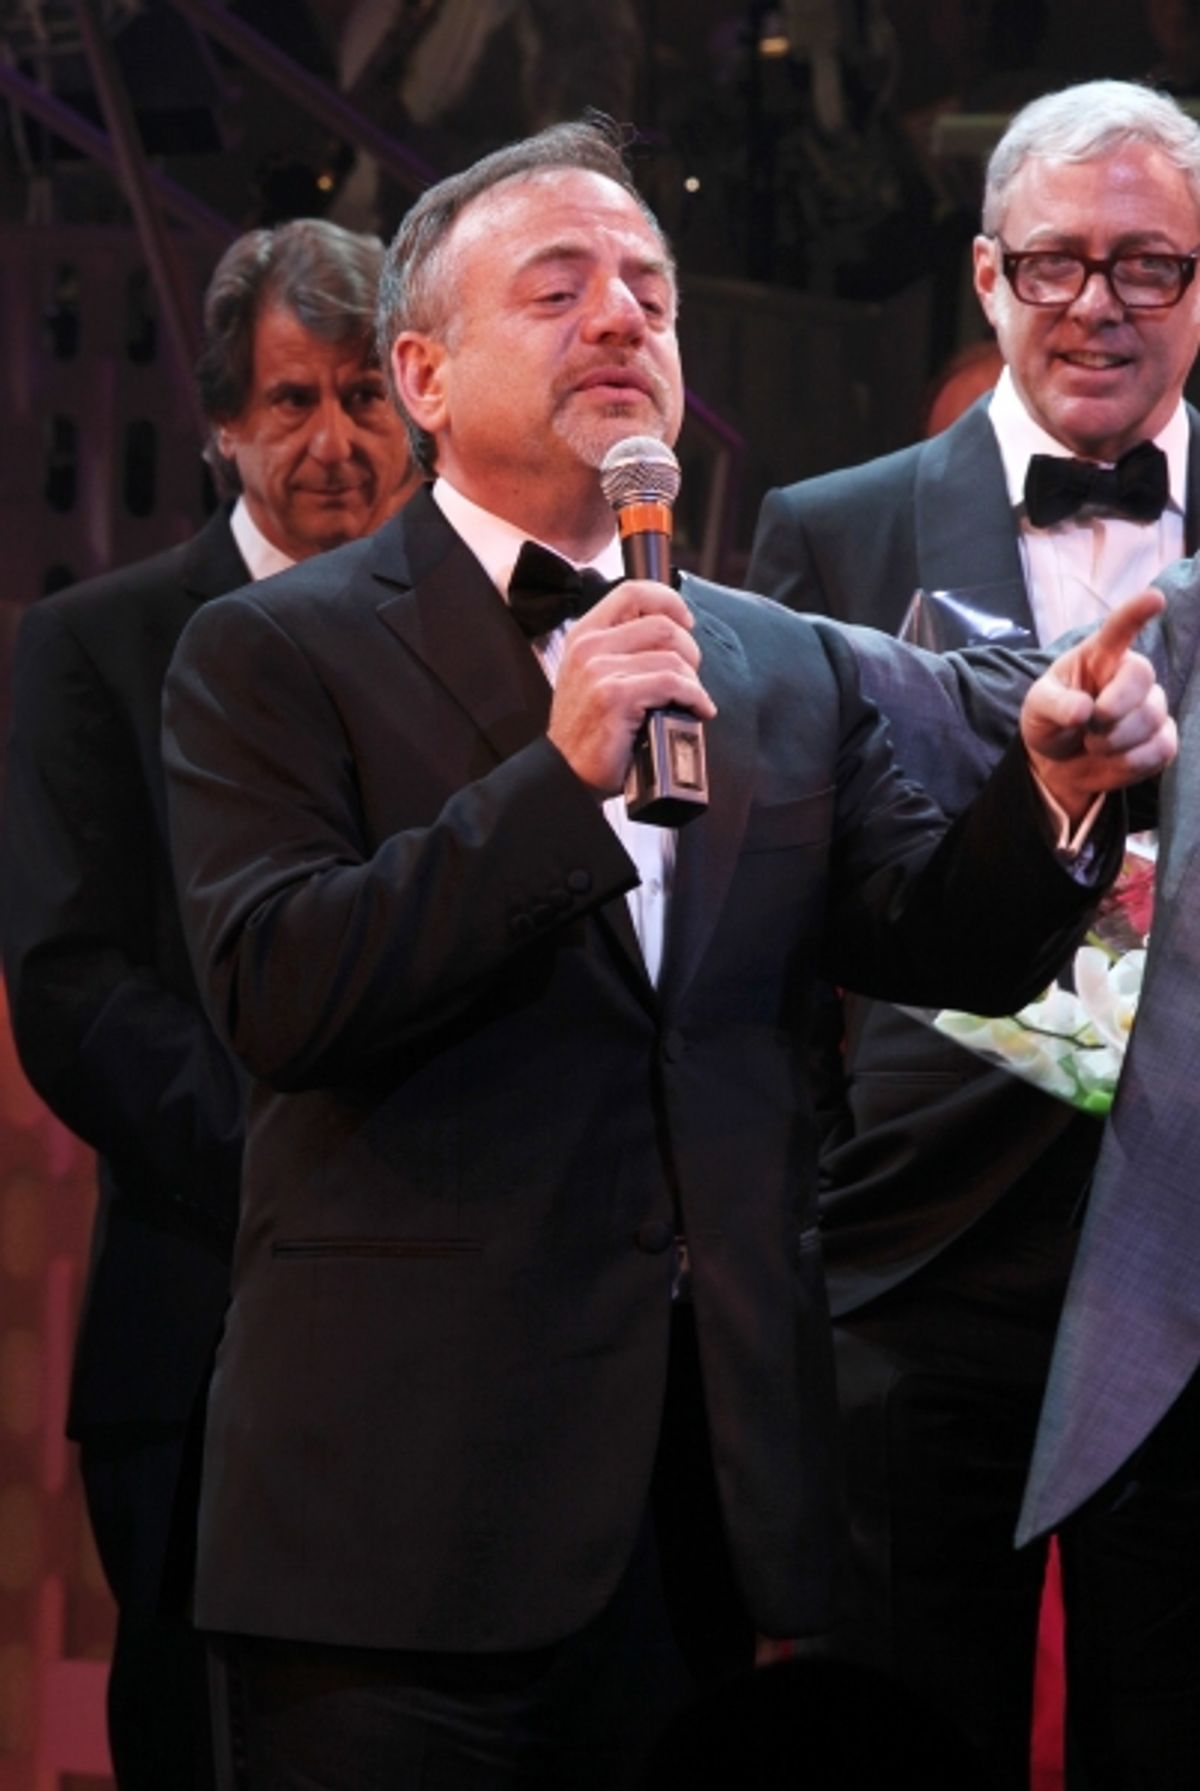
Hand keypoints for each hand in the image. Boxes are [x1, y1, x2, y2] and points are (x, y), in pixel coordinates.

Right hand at [548, 580, 716, 795]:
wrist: (566, 771)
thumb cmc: (587, 730)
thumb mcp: (592, 676)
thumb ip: (620, 649)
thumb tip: (671, 634)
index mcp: (584, 635)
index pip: (632, 592)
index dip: (667, 600)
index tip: (685, 620)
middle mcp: (589, 647)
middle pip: (662, 625)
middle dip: (689, 651)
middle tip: (689, 677)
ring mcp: (600, 670)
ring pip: (673, 657)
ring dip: (693, 681)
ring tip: (692, 699)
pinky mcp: (616, 696)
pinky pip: (672, 683)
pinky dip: (695, 697)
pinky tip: (698, 710)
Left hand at [1020, 588, 1176, 822]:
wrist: (1059, 764)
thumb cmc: (1050, 723)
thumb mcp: (1037, 709)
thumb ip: (1055, 705)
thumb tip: (1084, 711)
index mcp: (1099, 656)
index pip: (1120, 628)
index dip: (1137, 612)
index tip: (1155, 598)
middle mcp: (1130, 675)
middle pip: (1142, 677)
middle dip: (1112, 709)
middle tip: (1087, 726)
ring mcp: (1151, 705)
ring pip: (1151, 718)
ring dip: (1114, 741)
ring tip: (1092, 743)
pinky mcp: (1161, 738)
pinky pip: (1161, 749)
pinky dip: (1131, 762)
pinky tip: (1113, 758)